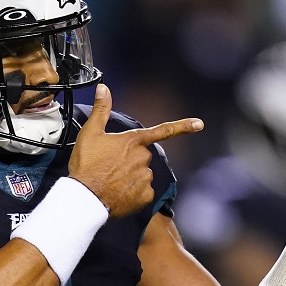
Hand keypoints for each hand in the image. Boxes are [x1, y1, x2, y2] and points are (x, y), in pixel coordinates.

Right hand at [69, 84, 202, 217]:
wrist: (85, 197)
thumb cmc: (87, 165)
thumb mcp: (90, 133)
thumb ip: (101, 110)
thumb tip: (104, 88)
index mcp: (134, 141)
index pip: (163, 130)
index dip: (183, 126)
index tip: (199, 124)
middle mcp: (144, 158)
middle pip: (143, 156)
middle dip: (131, 160)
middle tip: (110, 165)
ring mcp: (146, 177)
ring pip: (143, 174)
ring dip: (131, 177)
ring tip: (111, 180)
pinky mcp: (145, 196)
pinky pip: (143, 192)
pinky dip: (133, 193)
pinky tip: (118, 192)